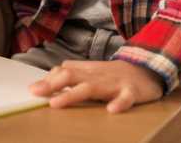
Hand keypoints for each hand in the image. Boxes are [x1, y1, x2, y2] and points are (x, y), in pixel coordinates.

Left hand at [29, 60, 163, 112]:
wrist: (147, 69)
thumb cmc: (114, 74)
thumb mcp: (92, 71)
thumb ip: (72, 73)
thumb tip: (48, 78)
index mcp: (88, 71)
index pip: (64, 71)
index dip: (48, 80)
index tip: (33, 90)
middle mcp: (98, 76)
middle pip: (72, 75)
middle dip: (53, 84)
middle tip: (36, 93)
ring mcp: (114, 83)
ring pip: (92, 87)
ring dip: (73, 94)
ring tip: (56, 103)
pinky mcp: (132, 92)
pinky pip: (126, 98)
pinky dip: (119, 103)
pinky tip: (111, 110)